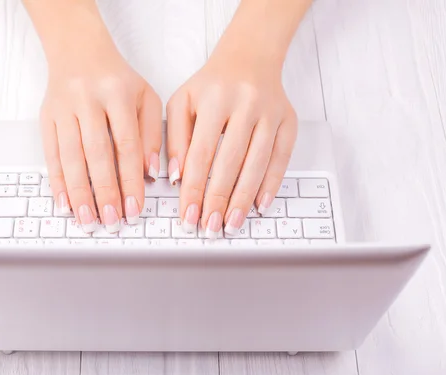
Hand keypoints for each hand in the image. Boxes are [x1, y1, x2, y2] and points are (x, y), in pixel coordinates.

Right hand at [41, 34, 161, 232]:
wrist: (78, 48)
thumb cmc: (117, 79)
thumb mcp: (146, 97)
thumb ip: (152, 134)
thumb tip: (150, 173)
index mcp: (118, 94)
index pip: (127, 145)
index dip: (131, 180)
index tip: (135, 208)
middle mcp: (88, 100)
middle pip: (97, 154)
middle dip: (105, 192)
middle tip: (111, 221)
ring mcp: (63, 108)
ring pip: (71, 156)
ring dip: (79, 192)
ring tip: (87, 219)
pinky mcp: (46, 117)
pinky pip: (50, 153)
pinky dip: (57, 180)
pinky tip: (64, 202)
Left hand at [166, 48, 296, 238]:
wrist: (250, 58)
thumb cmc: (211, 86)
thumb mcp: (181, 102)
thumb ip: (174, 138)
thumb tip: (176, 178)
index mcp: (214, 99)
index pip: (201, 154)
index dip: (194, 188)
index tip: (188, 215)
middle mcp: (245, 104)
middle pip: (230, 162)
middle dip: (218, 200)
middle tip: (209, 227)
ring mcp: (271, 113)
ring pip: (257, 164)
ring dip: (243, 199)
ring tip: (231, 224)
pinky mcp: (289, 121)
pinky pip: (281, 158)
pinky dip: (271, 184)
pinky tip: (259, 205)